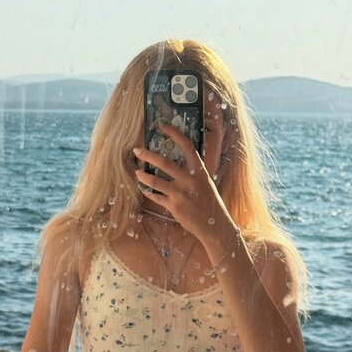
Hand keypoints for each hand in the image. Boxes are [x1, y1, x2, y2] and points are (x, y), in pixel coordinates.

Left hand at [133, 123, 237, 244]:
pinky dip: (148, 192)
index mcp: (199, 170)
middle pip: (164, 162)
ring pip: (155, 180)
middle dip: (147, 155)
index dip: (174, 134)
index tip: (162, 126)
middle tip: (136, 151)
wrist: (214, 225)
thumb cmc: (210, 202)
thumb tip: (180, 159)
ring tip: (136, 172)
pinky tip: (144, 189)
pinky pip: (156, 196)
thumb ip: (193, 171)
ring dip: (142, 175)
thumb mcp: (205, 182)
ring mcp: (180, 193)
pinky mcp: (174, 206)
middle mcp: (189, 179)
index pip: (186, 146)